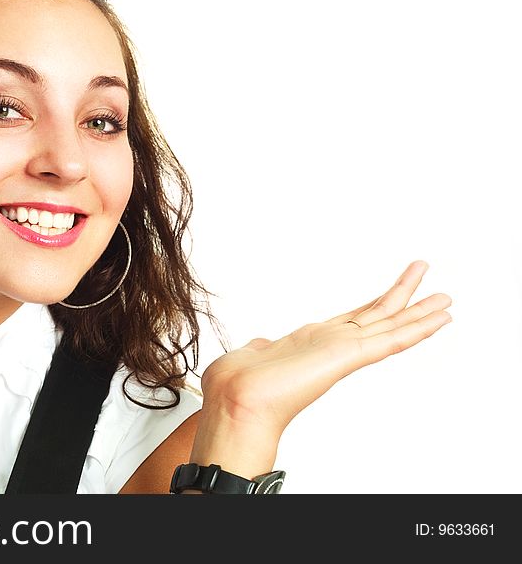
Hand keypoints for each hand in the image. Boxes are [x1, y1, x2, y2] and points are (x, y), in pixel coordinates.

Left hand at [199, 260, 451, 437]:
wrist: (237, 403)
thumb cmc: (236, 385)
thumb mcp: (249, 355)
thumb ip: (261, 347)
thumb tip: (261, 345)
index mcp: (309, 343)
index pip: (350, 321)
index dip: (371, 307)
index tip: (388, 294)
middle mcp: (330, 345)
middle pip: (375, 317)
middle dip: (402, 299)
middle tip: (425, 277)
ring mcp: (341, 352)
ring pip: (388, 326)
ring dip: (417, 312)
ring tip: (445, 298)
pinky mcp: (347, 357)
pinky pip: (389, 341)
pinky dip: (416, 329)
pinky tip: (439, 319)